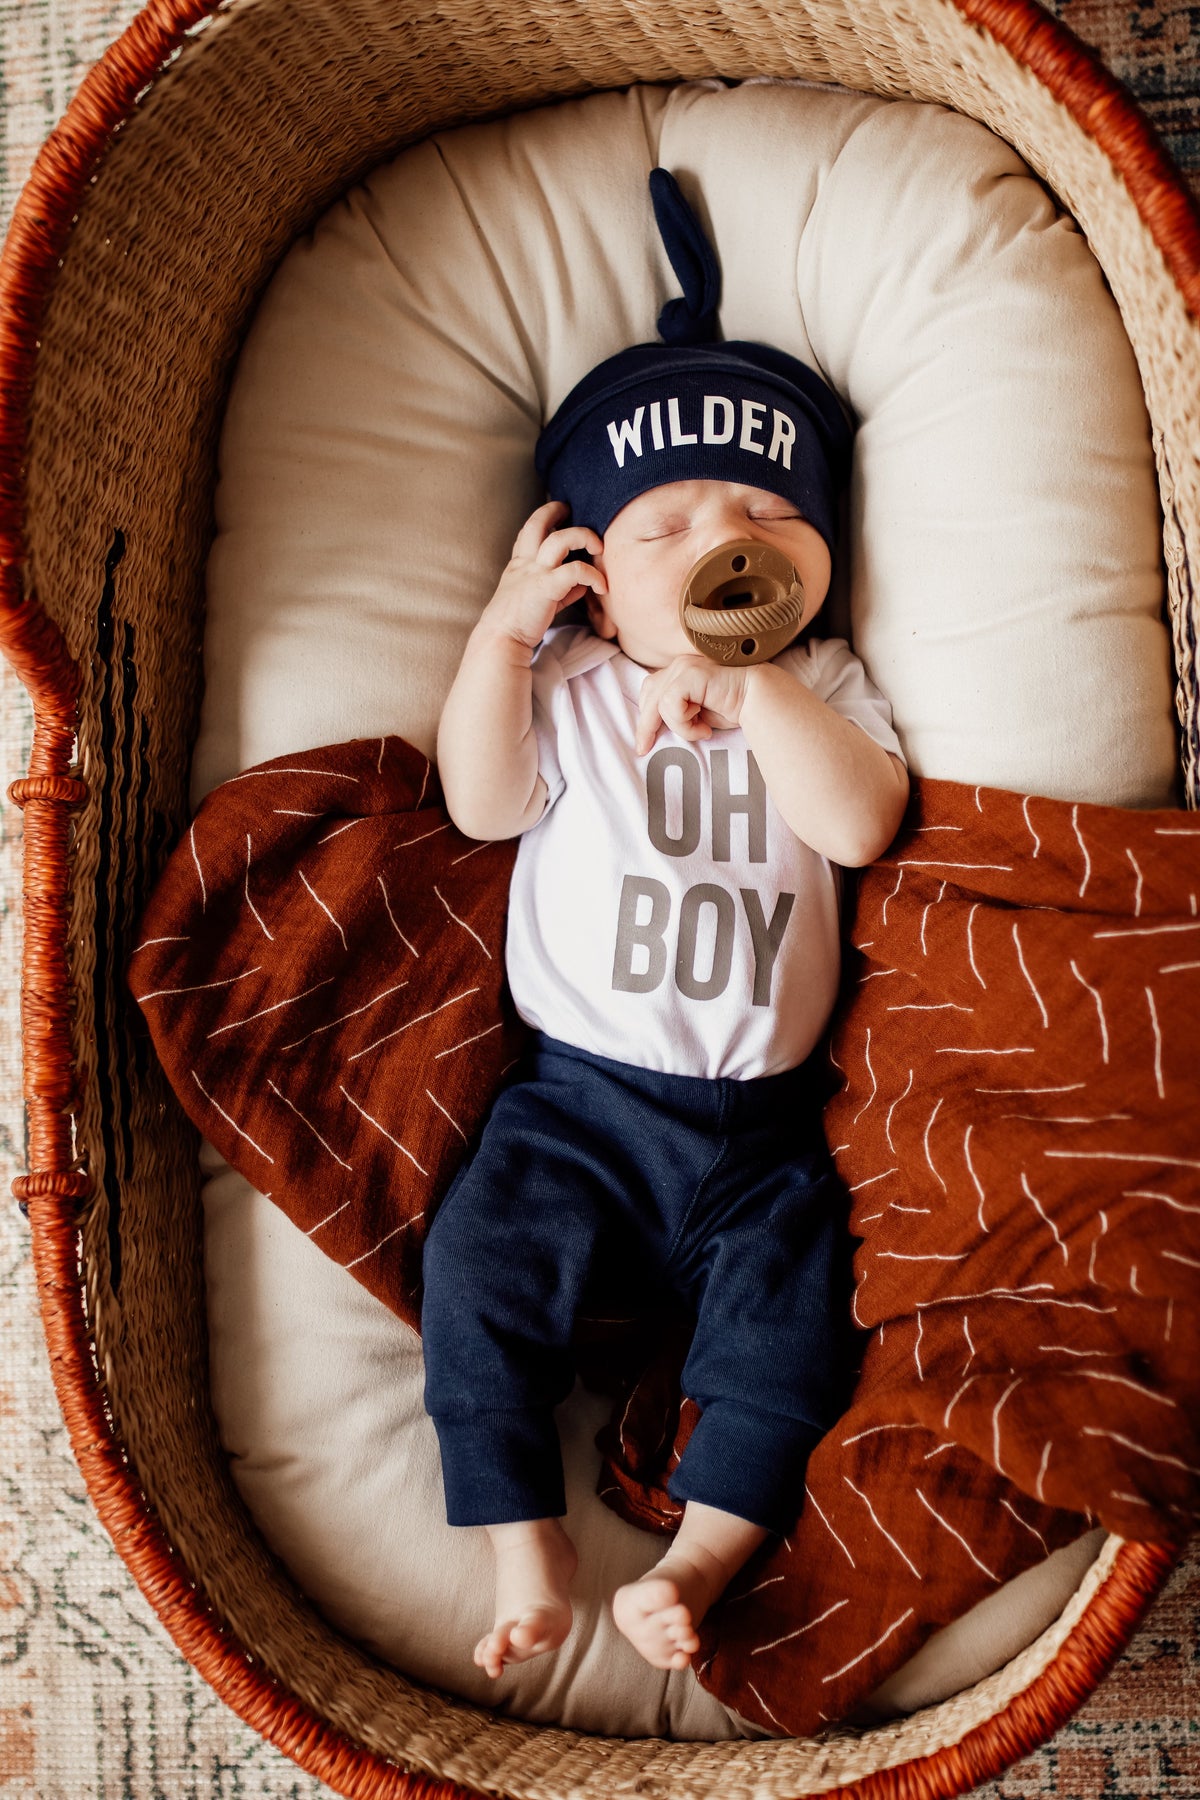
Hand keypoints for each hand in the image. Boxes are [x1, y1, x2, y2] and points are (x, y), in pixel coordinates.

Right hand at [480, 501, 605, 652]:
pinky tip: (602, 587)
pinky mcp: (546, 587)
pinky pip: (575, 571)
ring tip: (599, 547)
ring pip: (560, 539)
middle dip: (555, 510)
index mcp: (519, 565)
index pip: (528, 532)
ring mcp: (535, 573)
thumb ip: (561, 590)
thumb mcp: (538, 601)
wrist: (500, 640)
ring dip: (583, 536)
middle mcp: (525, 563)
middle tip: (573, 511)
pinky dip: (593, 575)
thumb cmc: (517, 624)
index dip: (543, 518)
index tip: (560, 515)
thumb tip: (583, 586)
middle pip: (538, 522)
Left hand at [635, 654, 750, 754]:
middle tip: (644, 749)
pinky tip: (705, 727)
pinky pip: (671, 704)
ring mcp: (685, 666)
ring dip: (680, 726)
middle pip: (648, 697)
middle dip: (646, 726)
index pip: (650, 691)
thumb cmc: (733, 708)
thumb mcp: (698, 713)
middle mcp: (680, 665)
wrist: (760, 700)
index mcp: (680, 671)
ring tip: (703, 731)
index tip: (643, 743)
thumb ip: (677, 711)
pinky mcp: (691, 673)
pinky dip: (685, 723)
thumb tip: (652, 728)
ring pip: (660, 704)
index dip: (645, 716)